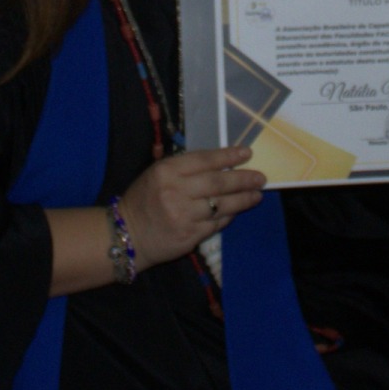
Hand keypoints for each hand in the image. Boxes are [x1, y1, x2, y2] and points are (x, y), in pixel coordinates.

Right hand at [119, 145, 264, 269]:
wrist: (127, 235)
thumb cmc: (144, 200)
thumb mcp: (156, 174)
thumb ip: (184, 167)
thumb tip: (221, 163)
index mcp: (166, 171)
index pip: (204, 160)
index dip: (228, 156)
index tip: (247, 153)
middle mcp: (175, 192)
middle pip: (218, 183)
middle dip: (243, 179)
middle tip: (261, 178)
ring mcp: (183, 216)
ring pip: (221, 205)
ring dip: (243, 199)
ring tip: (257, 195)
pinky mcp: (189, 236)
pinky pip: (216, 224)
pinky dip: (228, 216)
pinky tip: (236, 211)